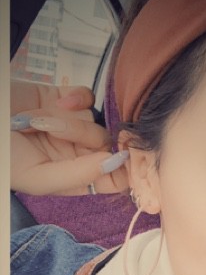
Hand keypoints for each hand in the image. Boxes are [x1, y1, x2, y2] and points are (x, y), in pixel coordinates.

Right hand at [11, 80, 128, 195]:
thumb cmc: (4, 156)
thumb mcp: (37, 177)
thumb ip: (79, 175)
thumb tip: (116, 163)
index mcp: (75, 176)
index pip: (116, 177)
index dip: (124, 169)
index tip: (120, 156)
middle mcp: (79, 152)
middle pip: (105, 145)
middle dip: (83, 137)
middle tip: (52, 131)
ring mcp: (75, 125)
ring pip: (95, 120)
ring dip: (69, 118)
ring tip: (37, 119)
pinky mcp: (70, 100)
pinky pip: (89, 97)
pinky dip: (76, 96)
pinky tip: (57, 100)